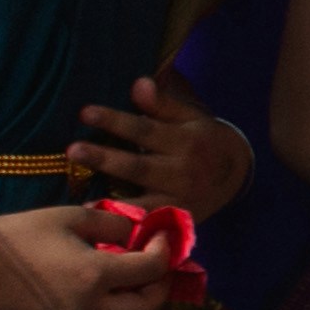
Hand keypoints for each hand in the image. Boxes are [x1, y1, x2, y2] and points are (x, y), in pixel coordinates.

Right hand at [0, 202, 189, 309]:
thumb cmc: (20, 233)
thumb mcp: (72, 217)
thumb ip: (114, 224)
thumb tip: (139, 232)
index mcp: (95, 276)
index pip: (151, 270)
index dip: (165, 251)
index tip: (162, 235)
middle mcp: (90, 307)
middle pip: (148, 308)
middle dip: (160, 285)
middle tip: (157, 262)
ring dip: (139, 300)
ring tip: (135, 273)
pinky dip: (116, 309)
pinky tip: (108, 286)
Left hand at [68, 74, 252, 213]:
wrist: (236, 177)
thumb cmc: (204, 141)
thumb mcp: (191, 118)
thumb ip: (163, 104)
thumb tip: (139, 83)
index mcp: (186, 142)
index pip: (145, 131)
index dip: (115, 121)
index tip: (85, 112)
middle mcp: (182, 172)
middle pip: (138, 166)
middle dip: (105, 158)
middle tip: (73, 149)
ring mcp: (179, 200)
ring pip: (140, 200)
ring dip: (109, 200)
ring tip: (79, 200)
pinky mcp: (175, 220)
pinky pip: (146, 224)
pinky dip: (124, 226)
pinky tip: (101, 224)